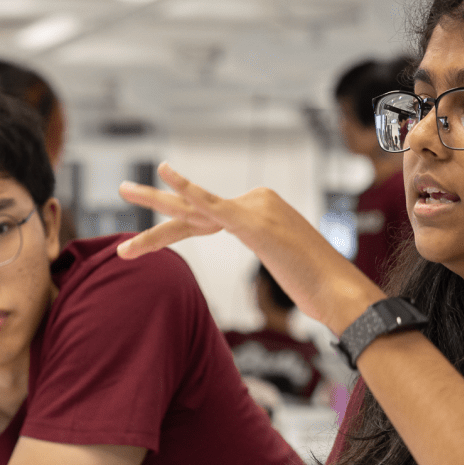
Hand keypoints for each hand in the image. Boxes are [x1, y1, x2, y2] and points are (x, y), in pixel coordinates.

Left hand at [117, 163, 384, 334]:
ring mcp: (256, 210)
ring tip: (123, 189)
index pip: (206, 220)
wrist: (339, 291)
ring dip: (156, 201)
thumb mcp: (288, 268)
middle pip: (195, 209)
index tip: (145, 245)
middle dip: (157, 203)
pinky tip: (165, 173)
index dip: (173, 233)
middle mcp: (257, 204)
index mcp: (260, 213)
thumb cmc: (319, 287)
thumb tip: (279, 268)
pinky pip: (213, 205)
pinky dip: (189, 189)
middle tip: (124, 189)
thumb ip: (275, 258)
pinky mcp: (254, 223)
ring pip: (195, 209)